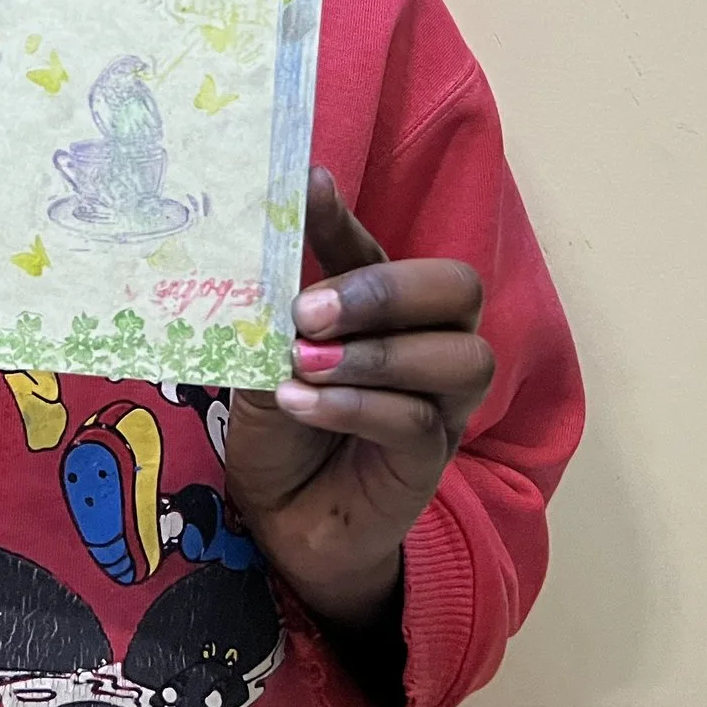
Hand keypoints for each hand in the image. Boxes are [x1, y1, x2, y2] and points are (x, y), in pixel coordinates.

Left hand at [221, 168, 493, 628]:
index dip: (341, 217)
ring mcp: (440, 405)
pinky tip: (302, 402)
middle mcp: (428, 345)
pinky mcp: (431, 461)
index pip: (374, 248)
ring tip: (303, 361)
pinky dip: (355, 406)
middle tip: (308, 310)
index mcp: (382, 308)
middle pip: (457, 289)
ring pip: (457, 357)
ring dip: (375, 353)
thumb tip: (249, 256)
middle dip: (385, 290)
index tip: (304, 185)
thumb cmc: (281, 430)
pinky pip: (418, 421)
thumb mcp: (264, 360)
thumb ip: (271, 316)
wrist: (281, 521)